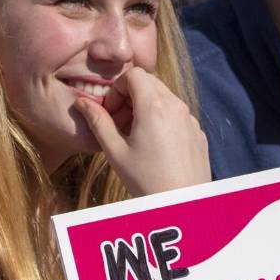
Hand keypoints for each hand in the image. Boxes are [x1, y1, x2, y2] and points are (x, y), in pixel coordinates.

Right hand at [74, 67, 210, 196]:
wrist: (181, 205)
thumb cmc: (146, 181)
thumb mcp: (115, 152)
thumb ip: (98, 122)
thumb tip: (81, 103)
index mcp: (154, 106)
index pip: (134, 74)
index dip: (117, 88)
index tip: (111, 111)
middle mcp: (176, 106)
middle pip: (150, 83)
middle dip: (130, 97)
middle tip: (119, 123)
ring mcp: (190, 118)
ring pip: (164, 98)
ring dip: (145, 108)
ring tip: (135, 137)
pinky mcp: (197, 132)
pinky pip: (177, 114)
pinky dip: (162, 120)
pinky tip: (155, 147)